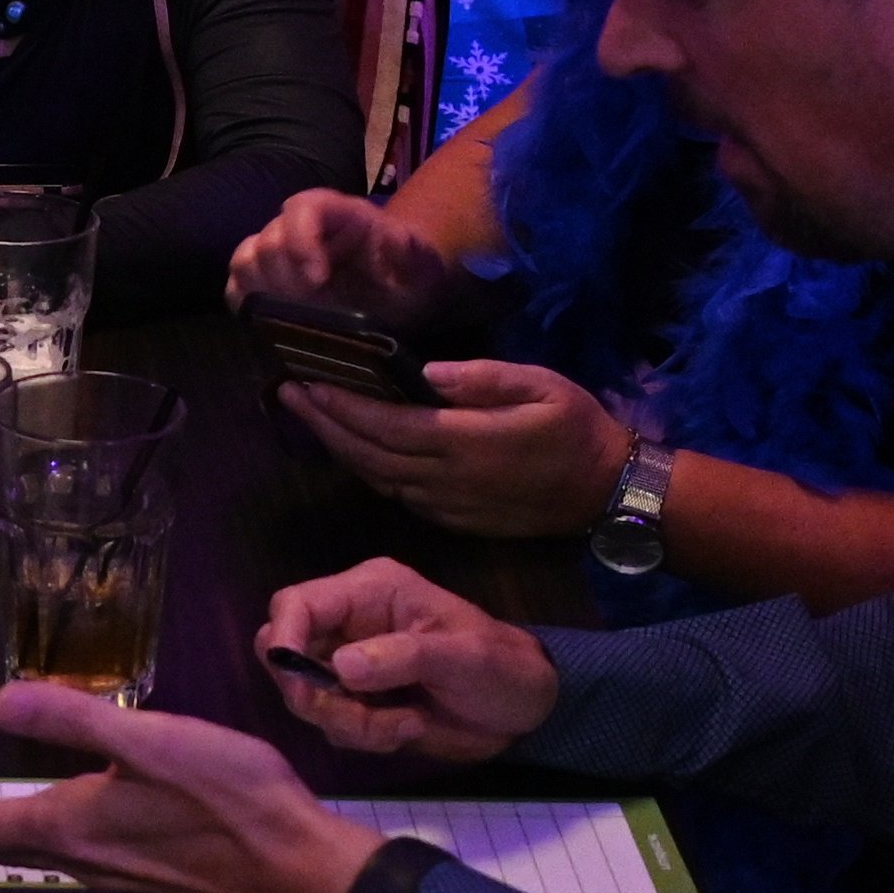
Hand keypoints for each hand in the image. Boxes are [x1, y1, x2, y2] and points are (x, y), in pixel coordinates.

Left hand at [0, 683, 380, 892]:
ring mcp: (125, 874)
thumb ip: (72, 719)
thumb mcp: (146, 739)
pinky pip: (86, 858)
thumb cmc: (225, 798)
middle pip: (13, 846)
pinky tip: (78, 829)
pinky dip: (58, 842)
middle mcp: (89, 858)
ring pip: (49, 855)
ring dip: (12, 840)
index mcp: (74, 824)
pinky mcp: (158, 876)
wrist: (296, 868)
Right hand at [228, 190, 455, 329]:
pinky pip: (238, 284)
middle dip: (285, 277)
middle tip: (312, 308)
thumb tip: (394, 239)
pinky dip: (245, 302)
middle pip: (269, 238)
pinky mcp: (270, 281)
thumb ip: (409, 251)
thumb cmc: (409, 271)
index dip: (300, 240)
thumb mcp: (421, 263)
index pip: (303, 209)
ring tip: (292, 315)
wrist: (401, 285)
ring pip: (246, 258)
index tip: (318, 279)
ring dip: (262, 290)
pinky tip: (269, 321)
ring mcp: (282, 253)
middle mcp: (302, 226)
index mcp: (338, 213)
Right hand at [256, 558, 562, 765]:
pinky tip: (408, 728)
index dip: (284, 639)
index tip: (299, 683)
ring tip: (407, 722)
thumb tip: (342, 667)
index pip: (297, 604)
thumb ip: (402, 657)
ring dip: (351, 722)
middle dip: (315, 694)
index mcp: (369, 593)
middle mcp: (349, 625)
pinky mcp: (357, 703)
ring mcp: (350, 666)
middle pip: (285, 654)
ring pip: (307, 697)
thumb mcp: (462, 657)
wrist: (524, 707)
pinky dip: (364, 737)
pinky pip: (332, 725)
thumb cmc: (499, 666)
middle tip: (360, 716)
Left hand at [286, 360, 634, 539]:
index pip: (384, 426)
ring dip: (339, 449)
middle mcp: (446, 480)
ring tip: (310, 414)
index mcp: (464, 442)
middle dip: (323, 424)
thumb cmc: (577, 429)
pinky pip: (397, 494)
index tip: (306, 381)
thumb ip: (482, 379)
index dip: (340, 406)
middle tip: (287, 392)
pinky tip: (354, 447)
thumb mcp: (541, 386)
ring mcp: (447, 505)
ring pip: (377, 479)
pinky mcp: (454, 519)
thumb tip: (424, 373)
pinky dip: (368, 470)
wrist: (606, 493)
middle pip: (368, 455)